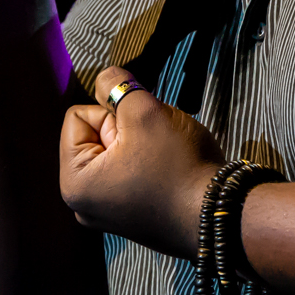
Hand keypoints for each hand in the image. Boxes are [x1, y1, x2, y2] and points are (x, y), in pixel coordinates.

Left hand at [58, 66, 225, 258]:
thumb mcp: (144, 111)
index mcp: (75, 183)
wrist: (219, 214)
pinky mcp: (132, 217)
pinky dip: (148, 164)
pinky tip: (169, 172)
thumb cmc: (178, 166)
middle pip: (95, 135)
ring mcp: (108, 214)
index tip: (138, 131)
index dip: (111, 112)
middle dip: (125, 129)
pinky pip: (130, 173)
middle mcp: (84, 205)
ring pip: (116, 152)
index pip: (78, 116)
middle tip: (154, 144)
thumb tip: (105, 77)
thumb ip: (117, 86)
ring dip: (140, 143)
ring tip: (163, 157)